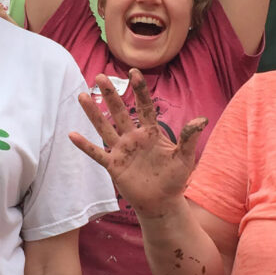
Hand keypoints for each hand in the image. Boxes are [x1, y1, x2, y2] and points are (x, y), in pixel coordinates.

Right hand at [69, 69, 206, 217]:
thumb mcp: (185, 157)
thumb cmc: (174, 179)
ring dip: (93, 113)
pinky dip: (85, 145)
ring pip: (105, 127)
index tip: (134, 72)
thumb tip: (202, 120)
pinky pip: (97, 153)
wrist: (162, 202)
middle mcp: (134, 137)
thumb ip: (189, 138)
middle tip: (100, 76)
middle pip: (119, 111)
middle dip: (110, 94)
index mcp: (151, 132)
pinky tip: (72, 135)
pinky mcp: (114, 166)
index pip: (144, 106)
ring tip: (83, 95)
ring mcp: (122, 150)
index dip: (139, 89)